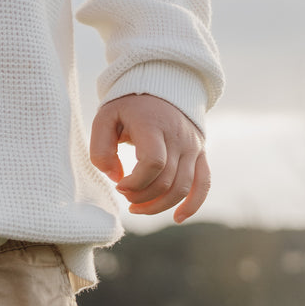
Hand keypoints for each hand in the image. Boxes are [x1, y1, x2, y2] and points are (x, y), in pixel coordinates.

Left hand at [89, 94, 210, 223]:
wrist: (161, 87)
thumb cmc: (128, 106)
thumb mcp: (105, 118)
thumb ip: (100, 148)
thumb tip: (115, 177)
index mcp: (154, 126)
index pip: (153, 163)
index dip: (134, 182)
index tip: (118, 184)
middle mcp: (179, 138)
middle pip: (166, 181)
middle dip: (141, 197)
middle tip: (123, 194)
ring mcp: (193, 147)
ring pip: (183, 188)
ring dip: (158, 206)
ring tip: (136, 208)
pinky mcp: (200, 154)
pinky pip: (204, 183)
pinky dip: (194, 204)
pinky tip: (178, 218)